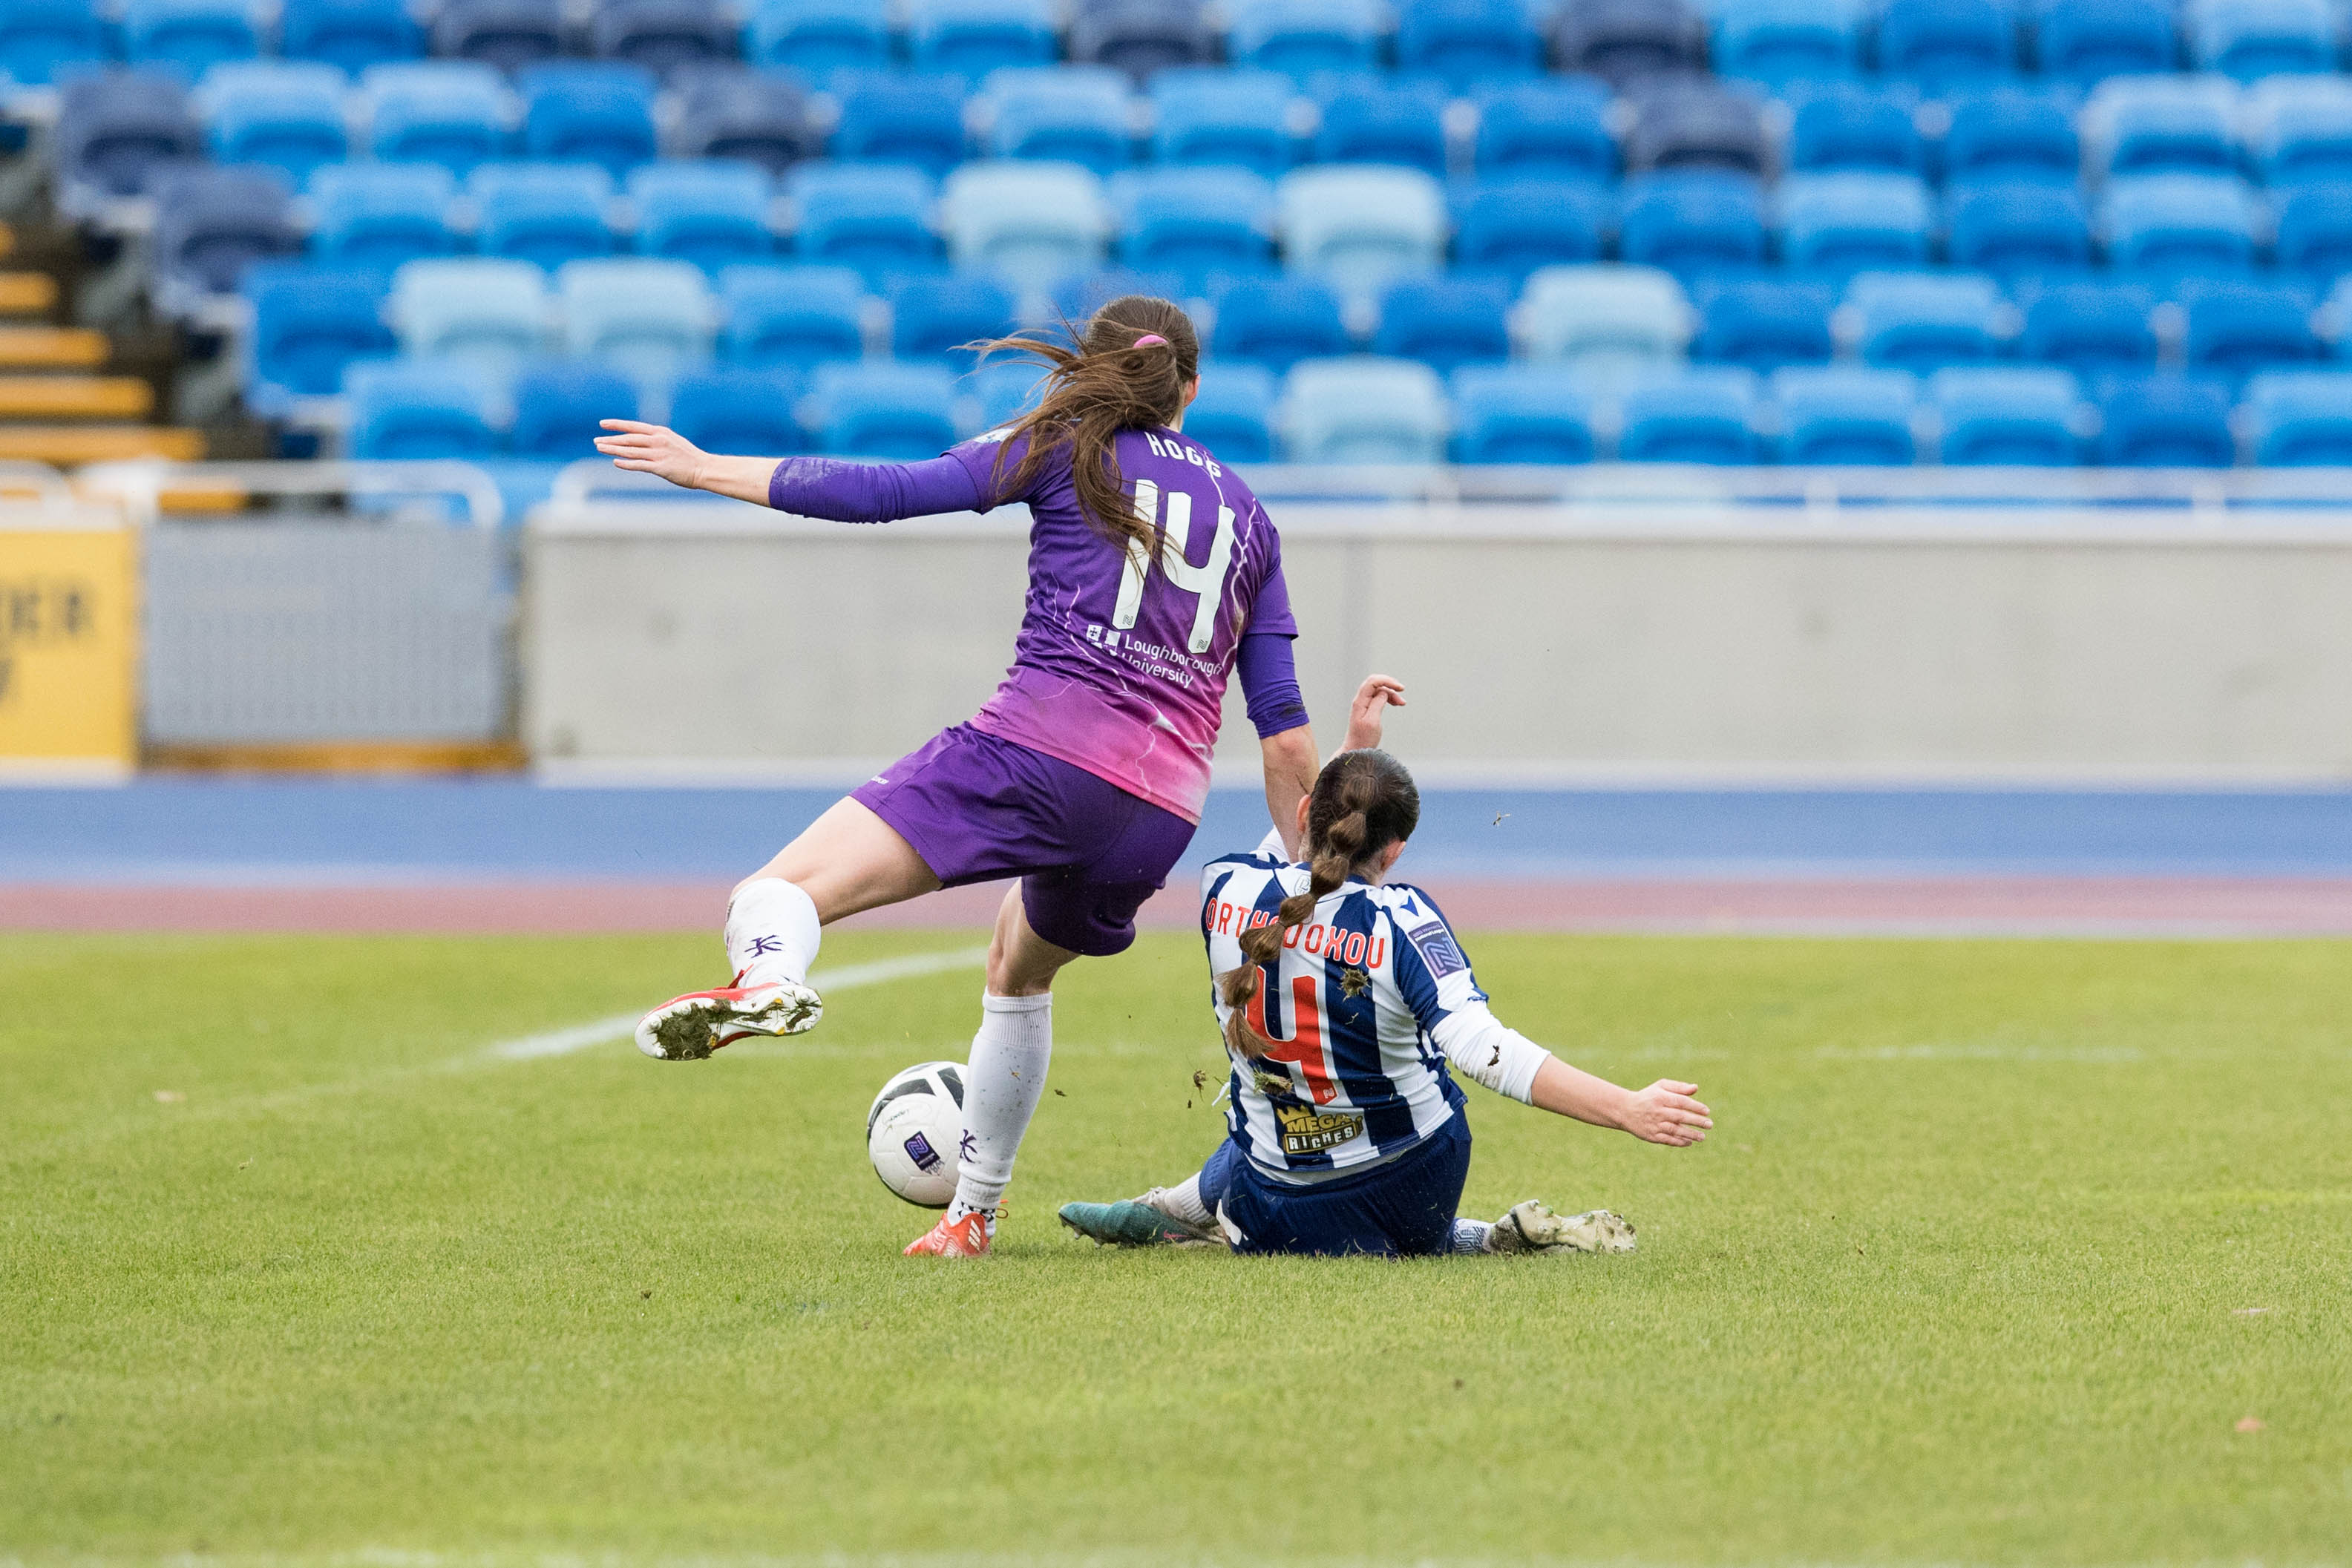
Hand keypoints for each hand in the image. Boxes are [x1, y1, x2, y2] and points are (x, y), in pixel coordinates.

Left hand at [594, 420, 709, 489]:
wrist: (704, 468)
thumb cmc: (689, 457)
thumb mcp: (673, 441)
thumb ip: (656, 439)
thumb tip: (640, 441)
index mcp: (660, 432)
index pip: (633, 427)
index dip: (617, 425)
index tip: (603, 424)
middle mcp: (658, 440)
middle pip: (629, 439)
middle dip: (611, 439)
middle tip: (596, 441)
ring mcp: (659, 454)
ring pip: (630, 451)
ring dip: (613, 449)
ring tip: (600, 448)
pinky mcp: (661, 467)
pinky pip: (639, 464)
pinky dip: (626, 463)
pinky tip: (616, 462)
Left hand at [1342, 674, 1405, 750]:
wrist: (1356, 750)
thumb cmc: (1363, 739)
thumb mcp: (1372, 722)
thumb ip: (1377, 704)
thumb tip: (1383, 692)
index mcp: (1360, 702)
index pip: (1372, 682)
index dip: (1387, 681)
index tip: (1400, 688)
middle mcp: (1360, 700)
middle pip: (1375, 682)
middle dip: (1390, 684)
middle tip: (1402, 691)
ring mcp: (1363, 704)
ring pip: (1378, 690)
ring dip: (1391, 693)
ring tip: (1402, 703)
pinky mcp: (1367, 708)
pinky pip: (1378, 697)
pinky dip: (1388, 698)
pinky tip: (1396, 703)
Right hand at [1616, 1080, 1710, 1145]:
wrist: (1625, 1110)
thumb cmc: (1648, 1096)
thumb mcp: (1660, 1087)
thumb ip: (1678, 1087)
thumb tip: (1696, 1088)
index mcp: (1660, 1098)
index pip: (1681, 1102)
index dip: (1695, 1107)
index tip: (1707, 1111)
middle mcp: (1657, 1111)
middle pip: (1680, 1117)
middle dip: (1696, 1121)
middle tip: (1710, 1124)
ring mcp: (1654, 1124)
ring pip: (1675, 1130)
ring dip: (1690, 1134)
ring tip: (1702, 1137)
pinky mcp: (1651, 1135)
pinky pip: (1667, 1140)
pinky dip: (1679, 1142)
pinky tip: (1689, 1142)